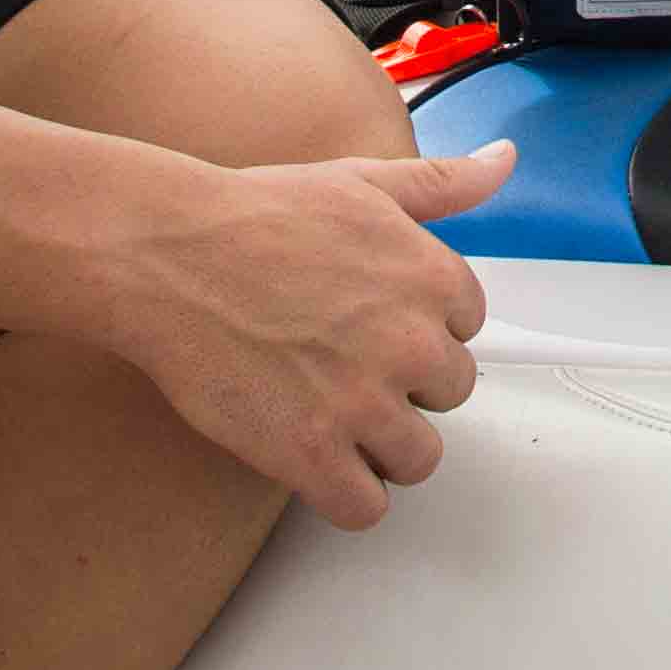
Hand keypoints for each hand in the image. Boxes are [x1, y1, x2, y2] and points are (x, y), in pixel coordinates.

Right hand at [104, 142, 515, 529]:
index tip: (379, 323)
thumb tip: (501, 161)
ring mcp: (363, 403)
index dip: (422, 328)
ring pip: (418, 458)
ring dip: (382, 446)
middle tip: (346, 363)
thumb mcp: (362, 182)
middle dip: (406, 385)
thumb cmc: (254, 216)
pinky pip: (366, 507)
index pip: (469, 330)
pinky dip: (347, 495)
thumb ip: (441, 183)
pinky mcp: (311, 453)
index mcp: (431, 278)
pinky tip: (317, 462)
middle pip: (450, 394)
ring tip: (334, 413)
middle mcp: (410, 343)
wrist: (168, 253)